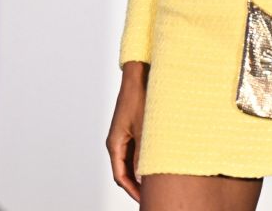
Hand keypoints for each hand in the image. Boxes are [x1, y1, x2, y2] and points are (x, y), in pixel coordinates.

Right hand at [106, 62, 147, 203]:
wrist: (139, 73)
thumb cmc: (139, 96)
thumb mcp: (144, 127)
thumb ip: (143, 153)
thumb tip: (143, 178)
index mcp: (115, 143)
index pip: (120, 176)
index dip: (132, 190)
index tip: (144, 200)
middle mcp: (117, 141)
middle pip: (124, 171)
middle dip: (137, 185)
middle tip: (151, 196)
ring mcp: (125, 135)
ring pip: (131, 161)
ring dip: (141, 172)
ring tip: (157, 183)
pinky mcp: (132, 128)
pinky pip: (137, 149)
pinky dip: (145, 158)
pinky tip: (157, 162)